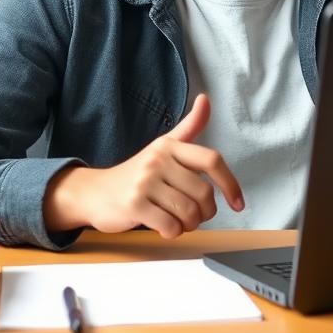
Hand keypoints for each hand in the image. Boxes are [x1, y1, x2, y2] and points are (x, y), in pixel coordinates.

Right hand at [43, 94, 243, 238]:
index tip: (237, 202)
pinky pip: (170, 226)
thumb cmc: (137, 173)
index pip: (212, 160)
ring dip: (189, 224)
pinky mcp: (133, 205)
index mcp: (170, 145)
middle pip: (203, 193)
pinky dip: (173, 232)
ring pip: (189, 212)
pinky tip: (164, 226)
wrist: (95, 192)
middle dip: (206, 212)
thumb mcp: (163, 146)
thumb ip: (189, 127)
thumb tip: (206, 100)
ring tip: (179, 221)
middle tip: (195, 215)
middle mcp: (158, 160)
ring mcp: (144, 182)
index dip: (230, 183)